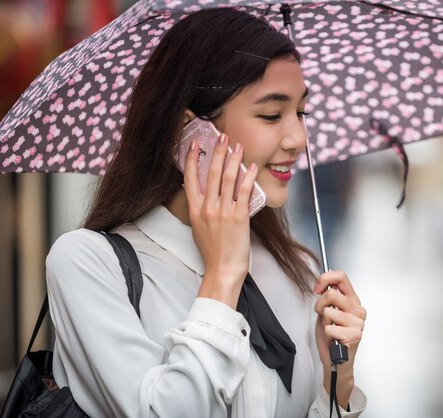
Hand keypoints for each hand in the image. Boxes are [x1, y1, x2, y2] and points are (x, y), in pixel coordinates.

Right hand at [182, 133, 257, 308]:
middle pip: (212, 173)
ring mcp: (223, 212)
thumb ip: (201, 208)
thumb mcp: (199, 227)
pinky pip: (244, 192)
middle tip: (223, 136)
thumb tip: (204, 191)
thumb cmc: (213, 250)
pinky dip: (248, 177)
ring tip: (238, 146)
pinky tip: (252, 167)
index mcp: (195, 209)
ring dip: (234, 159)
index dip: (192, 158)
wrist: (223, 269)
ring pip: (228, 179)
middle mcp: (207, 208)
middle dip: (218, 151)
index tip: (195, 143)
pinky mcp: (239, 217)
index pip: (190, 177)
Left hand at [313, 270, 365, 406]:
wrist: (335, 360)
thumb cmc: (331, 336)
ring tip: (330, 329)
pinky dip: (327, 334)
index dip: (325, 279)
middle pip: (332, 293)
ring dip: (324, 322)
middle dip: (320, 305)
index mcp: (352, 301)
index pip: (341, 277)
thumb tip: (326, 279)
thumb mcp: (327, 311)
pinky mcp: (354, 335)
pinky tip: (333, 339)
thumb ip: (329, 296)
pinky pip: (329, 328)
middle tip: (322, 315)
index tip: (317, 288)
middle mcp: (358, 310)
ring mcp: (358, 323)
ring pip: (329, 312)